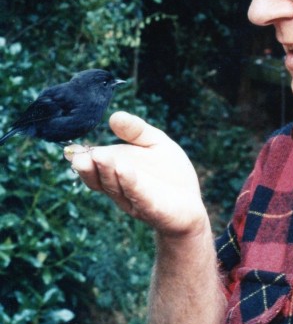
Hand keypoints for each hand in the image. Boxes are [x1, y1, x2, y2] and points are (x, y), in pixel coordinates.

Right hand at [64, 111, 207, 236]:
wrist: (191, 204)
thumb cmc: (169, 173)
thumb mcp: (155, 143)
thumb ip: (136, 130)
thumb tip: (114, 116)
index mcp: (115, 170)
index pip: (92, 165)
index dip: (80, 157)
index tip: (70, 148)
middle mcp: (119, 186)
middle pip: (98, 178)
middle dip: (87, 166)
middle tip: (77, 155)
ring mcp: (134, 199)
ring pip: (115, 186)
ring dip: (106, 171)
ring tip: (99, 156)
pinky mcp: (153, 208)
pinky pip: (139, 195)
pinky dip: (130, 183)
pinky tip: (124, 170)